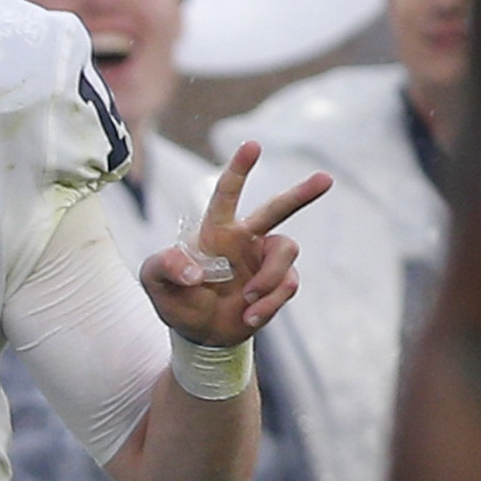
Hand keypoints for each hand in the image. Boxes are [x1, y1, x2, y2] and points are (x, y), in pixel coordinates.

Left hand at [141, 141, 328, 347]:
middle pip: (277, 209)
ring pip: (287, 251)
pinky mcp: (279, 283)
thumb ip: (163, 266)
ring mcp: (265, 260)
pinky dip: (268, 304)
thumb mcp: (154, 282)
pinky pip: (287, 285)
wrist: (201, 334)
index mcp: (216, 230)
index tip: (253, 145)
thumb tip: (195, 271)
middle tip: (325, 179)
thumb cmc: (177, 299)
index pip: (227, 194)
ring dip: (268, 279)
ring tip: (246, 300)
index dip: (239, 169)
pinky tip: (250, 316)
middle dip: (301, 194)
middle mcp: (245, 239)